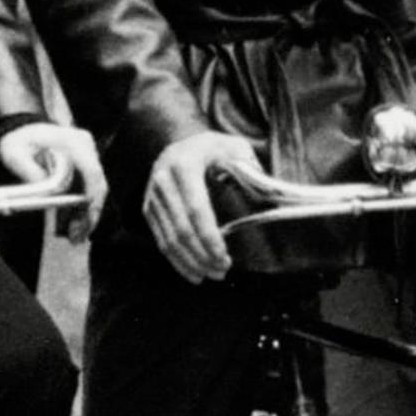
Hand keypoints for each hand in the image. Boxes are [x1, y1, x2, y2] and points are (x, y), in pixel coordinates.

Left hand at [0, 120, 106, 237]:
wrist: (20, 130)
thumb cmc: (18, 140)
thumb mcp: (15, 155)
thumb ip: (31, 173)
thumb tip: (49, 195)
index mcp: (71, 141)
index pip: (91, 171)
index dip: (92, 197)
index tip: (86, 219)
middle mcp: (85, 146)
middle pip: (97, 184)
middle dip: (89, 213)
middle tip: (76, 236)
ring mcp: (87, 154)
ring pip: (95, 190)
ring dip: (86, 215)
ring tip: (74, 236)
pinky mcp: (85, 164)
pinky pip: (88, 188)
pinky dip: (82, 208)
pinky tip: (73, 226)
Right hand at [145, 130, 262, 284]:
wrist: (181, 140)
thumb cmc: (215, 148)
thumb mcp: (235, 147)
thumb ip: (250, 168)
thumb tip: (268, 196)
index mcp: (185, 164)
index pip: (196, 208)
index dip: (209, 237)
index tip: (224, 257)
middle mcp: (163, 180)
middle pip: (181, 229)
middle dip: (202, 256)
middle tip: (222, 271)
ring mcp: (152, 196)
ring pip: (169, 239)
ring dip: (191, 262)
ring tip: (212, 275)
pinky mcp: (148, 209)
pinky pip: (161, 240)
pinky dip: (177, 260)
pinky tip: (194, 272)